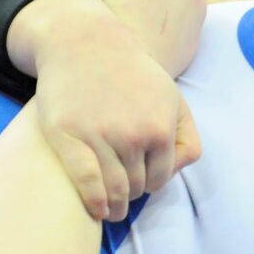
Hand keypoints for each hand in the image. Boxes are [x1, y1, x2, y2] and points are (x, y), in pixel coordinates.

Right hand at [10, 0, 203, 220]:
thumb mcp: (170, 97)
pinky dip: (94, 202)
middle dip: (130, 193)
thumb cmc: (129, 75)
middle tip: (120, 193)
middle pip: (137, 187)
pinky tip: (95, 209)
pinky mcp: (67, 136)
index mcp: (160, 127)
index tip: (138, 183)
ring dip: (113, 206)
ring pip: (114, 191)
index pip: (160, 178)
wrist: (83, 44)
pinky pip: (86, 183)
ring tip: (109, 209)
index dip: (149, 184)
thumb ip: (185, 136)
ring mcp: (99, 136)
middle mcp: (132, 134)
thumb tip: (177, 171)